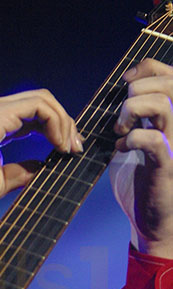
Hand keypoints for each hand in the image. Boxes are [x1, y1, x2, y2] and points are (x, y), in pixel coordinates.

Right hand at [0, 89, 81, 207]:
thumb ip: (21, 172)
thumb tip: (42, 167)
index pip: (31, 116)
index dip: (53, 131)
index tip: (66, 153)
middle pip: (41, 103)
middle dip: (64, 124)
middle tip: (75, 149)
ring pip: (43, 99)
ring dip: (63, 122)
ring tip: (69, 148)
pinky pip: (40, 105)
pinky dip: (56, 122)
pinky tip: (58, 144)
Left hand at [110, 58, 172, 257]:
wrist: (157, 219)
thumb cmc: (147, 177)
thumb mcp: (141, 137)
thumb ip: (138, 113)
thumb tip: (126, 84)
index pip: (171, 73)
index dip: (146, 69)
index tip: (125, 82)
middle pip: (168, 84)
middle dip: (135, 91)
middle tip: (122, 117)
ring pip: (162, 105)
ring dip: (132, 111)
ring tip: (120, 130)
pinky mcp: (168, 165)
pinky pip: (151, 140)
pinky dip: (130, 140)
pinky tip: (121, 149)